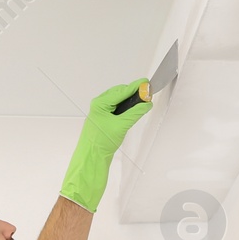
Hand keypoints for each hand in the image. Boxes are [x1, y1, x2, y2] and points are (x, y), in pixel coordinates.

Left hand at [59, 79, 151, 212]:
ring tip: (142, 101)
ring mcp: (101, 111)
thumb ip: (135, 113)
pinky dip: (125, 107)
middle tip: (146, 94)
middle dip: (133, 93)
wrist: (92, 157)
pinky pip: (116, 107)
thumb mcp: (121, 126)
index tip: (146, 82)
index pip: (121, 91)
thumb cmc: (101, 142)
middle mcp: (99, 105)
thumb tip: (146, 104)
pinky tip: (133, 109)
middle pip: (120, 93)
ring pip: (118, 100)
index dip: (135, 87)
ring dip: (130, 100)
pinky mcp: (104, 118)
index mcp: (100, 103)